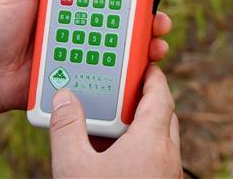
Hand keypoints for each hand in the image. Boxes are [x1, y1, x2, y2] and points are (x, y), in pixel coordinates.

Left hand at [0, 0, 172, 115]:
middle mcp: (80, 21)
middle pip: (122, 17)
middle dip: (147, 18)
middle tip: (159, 20)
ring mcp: (83, 47)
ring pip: (120, 44)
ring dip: (144, 44)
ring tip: (155, 46)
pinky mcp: (81, 73)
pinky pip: (108, 72)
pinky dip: (127, 72)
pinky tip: (140, 70)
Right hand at [50, 65, 181, 177]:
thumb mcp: (74, 166)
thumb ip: (67, 128)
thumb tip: (63, 98)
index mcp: (152, 141)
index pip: (160, 95)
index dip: (152, 77)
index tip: (143, 65)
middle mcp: (168, 156)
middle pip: (164, 116)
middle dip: (146, 101)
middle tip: (123, 94)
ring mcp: (169, 174)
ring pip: (162, 141)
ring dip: (143, 129)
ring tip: (115, 128)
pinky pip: (157, 160)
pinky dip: (142, 151)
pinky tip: (117, 159)